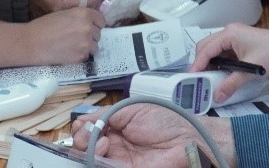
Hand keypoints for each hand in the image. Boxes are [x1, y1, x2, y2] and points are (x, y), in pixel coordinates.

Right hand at [21, 6, 105, 64]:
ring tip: (72, 46)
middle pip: (98, 34)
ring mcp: (86, 43)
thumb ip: (80, 17)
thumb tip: (90, 22)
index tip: (89, 27)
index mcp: (85, 14)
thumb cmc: (44, 25)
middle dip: (90, 36)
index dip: (95, 24)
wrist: (32, 42)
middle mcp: (88, 28)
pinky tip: (68, 53)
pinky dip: (80, 55)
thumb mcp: (65, 13)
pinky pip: (86, 56)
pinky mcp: (81, 57)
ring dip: (87, 46)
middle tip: (76, 38)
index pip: (101, 20)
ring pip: (94, 46)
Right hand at [68, 105, 236, 167]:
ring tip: (101, 141)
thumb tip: (84, 120)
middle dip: (80, 138)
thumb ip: (107, 114)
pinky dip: (96, 160)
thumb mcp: (133, 109)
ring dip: (86, 148)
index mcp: (116, 127)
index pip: (88, 129)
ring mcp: (118, 160)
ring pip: (89, 158)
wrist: (188, 140)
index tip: (86, 123)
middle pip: (84, 146)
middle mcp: (114, 145)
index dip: (82, 127)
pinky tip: (104, 149)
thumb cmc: (167, 121)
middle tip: (92, 132)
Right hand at [191, 23, 268, 102]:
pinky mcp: (242, 44)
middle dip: (202, 64)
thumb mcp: (251, 71)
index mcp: (229, 33)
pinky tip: (222, 76)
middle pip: (206, 48)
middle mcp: (230, 32)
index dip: (197, 65)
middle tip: (199, 82)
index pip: (205, 50)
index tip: (191, 80)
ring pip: (215, 51)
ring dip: (211, 65)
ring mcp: (236, 37)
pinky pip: (225, 54)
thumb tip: (216, 97)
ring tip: (209, 82)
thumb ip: (231, 84)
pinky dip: (221, 65)